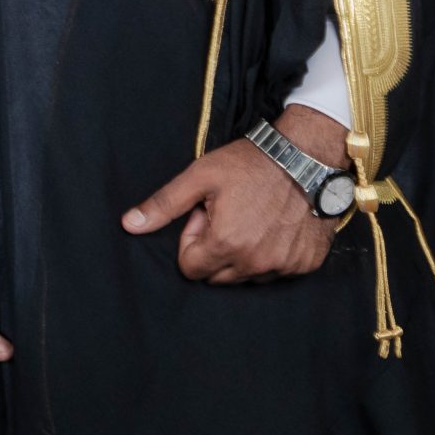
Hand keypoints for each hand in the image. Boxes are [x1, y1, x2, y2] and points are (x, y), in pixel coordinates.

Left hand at [121, 107, 345, 282]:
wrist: (306, 157)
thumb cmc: (249, 164)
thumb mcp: (199, 177)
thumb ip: (163, 205)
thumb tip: (129, 225)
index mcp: (226, 244)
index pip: (190, 268)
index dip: (192, 240)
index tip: (205, 215)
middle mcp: (256, 263)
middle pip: (217, 276)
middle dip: (215, 250)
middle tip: (228, 215)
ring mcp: (284, 266)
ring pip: (247, 277)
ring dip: (242, 255)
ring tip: (251, 218)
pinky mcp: (306, 264)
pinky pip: (277, 272)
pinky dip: (271, 255)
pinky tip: (274, 226)